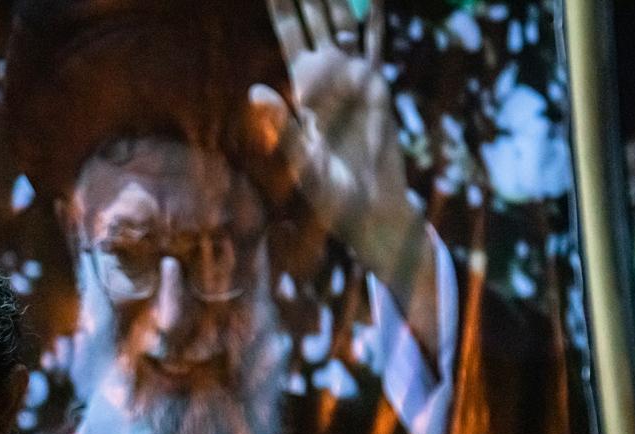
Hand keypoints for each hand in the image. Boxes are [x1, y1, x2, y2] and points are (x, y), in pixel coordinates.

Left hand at [249, 0, 437, 349]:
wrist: (369, 211)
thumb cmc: (330, 195)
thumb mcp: (300, 161)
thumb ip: (280, 127)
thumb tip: (255, 91)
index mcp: (303, 94)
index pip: (291, 40)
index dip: (284, 11)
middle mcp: (329, 80)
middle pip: (316, 25)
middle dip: (308, 0)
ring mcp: (356, 81)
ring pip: (345, 28)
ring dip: (336, 3)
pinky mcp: (379, 91)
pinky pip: (377, 50)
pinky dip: (376, 24)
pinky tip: (374, 0)